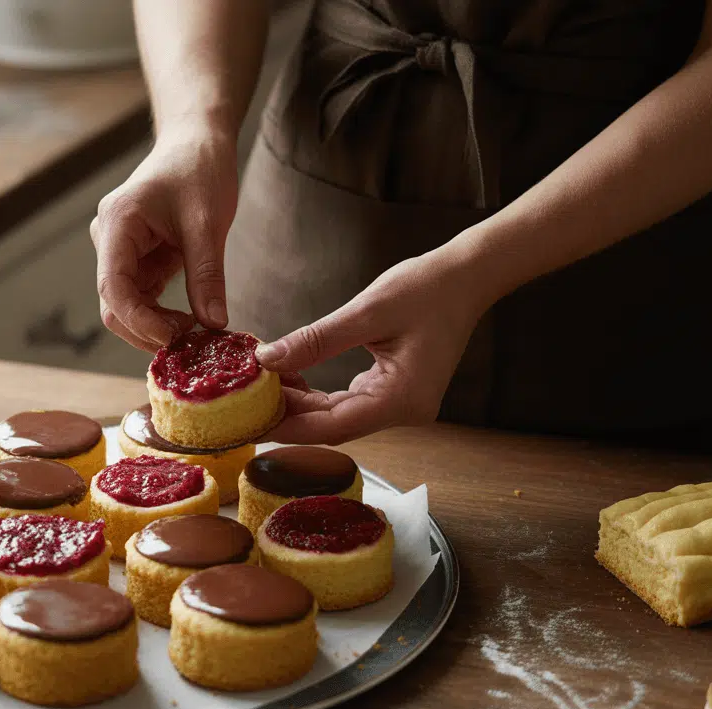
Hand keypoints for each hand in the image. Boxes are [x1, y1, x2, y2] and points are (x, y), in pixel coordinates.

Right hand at [92, 122, 238, 351]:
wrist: (197, 143)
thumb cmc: (200, 169)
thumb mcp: (208, 223)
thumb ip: (207, 275)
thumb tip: (214, 323)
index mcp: (118, 224)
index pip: (113, 286)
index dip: (139, 319)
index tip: (173, 338)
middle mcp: (109, 240)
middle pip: (114, 303)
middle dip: (147, 329)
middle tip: (189, 344)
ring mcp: (120, 252)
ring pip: (126, 306)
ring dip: (155, 326)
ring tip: (194, 333)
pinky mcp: (137, 261)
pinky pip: (142, 298)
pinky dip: (161, 316)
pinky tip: (190, 321)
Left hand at [256, 254, 491, 444]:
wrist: (466, 277)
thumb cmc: (426, 288)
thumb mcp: (366, 311)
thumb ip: (316, 340)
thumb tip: (267, 359)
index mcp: (403, 399)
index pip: (334, 426)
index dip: (289, 428)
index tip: (250, 424)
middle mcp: (405, 411)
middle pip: (335, 426)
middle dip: (289, 417)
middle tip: (244, 407)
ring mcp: (402, 404)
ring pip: (339, 416)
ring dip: (302, 406)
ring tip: (260, 391)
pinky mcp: (396, 392)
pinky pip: (350, 403)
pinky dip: (319, 396)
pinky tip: (290, 381)